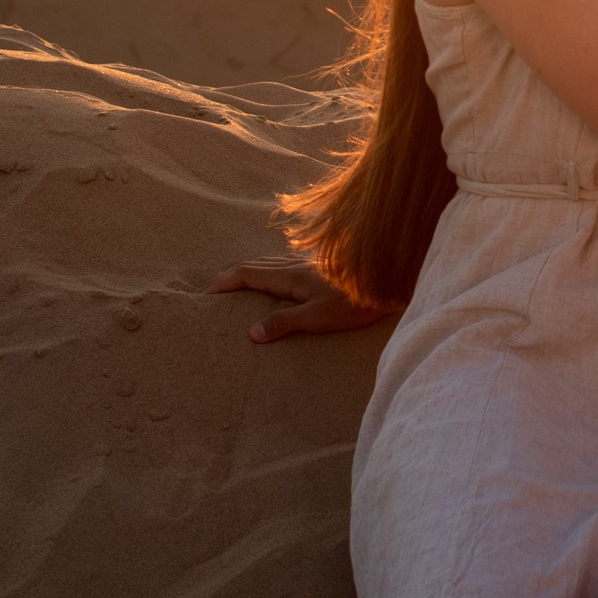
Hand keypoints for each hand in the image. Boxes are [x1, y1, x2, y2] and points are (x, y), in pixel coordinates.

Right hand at [204, 254, 396, 342]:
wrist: (392, 279)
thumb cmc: (356, 301)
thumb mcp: (318, 317)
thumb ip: (284, 323)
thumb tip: (250, 333)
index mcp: (290, 275)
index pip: (248, 273)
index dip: (224, 281)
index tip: (205, 294)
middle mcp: (297, 266)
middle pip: (257, 265)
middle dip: (233, 277)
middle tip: (216, 293)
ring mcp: (311, 265)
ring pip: (272, 264)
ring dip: (252, 273)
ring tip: (239, 290)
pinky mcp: (323, 270)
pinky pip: (286, 266)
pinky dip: (270, 273)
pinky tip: (278, 284)